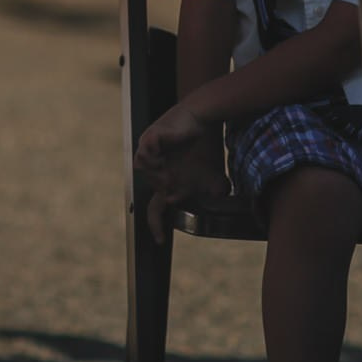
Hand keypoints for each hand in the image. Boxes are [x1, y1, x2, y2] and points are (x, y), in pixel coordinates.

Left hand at [136, 105, 226, 242]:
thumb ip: (213, 197)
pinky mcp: (149, 139)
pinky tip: (164, 158)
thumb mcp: (214, 180)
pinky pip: (143, 156)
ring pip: (146, 174)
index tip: (161, 240)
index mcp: (166, 182)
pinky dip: (152, 161)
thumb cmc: (206, 149)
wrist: (204, 121)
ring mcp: (149, 153)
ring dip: (161, 177)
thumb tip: (218, 211)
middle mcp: (155, 169)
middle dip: (169, 189)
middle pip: (154, 190)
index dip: (156, 224)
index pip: (155, 208)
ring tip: (174, 170)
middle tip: (180, 183)